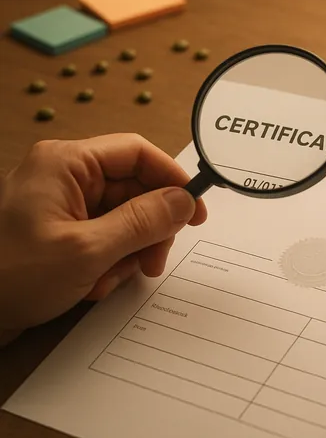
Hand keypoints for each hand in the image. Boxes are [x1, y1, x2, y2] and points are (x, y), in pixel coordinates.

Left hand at [0, 134, 206, 340]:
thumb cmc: (11, 274)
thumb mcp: (87, 250)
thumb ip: (143, 222)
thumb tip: (185, 201)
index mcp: (67, 163)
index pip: (137, 153)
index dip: (171, 179)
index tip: (195, 210)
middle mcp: (67, 176)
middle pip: (135, 189)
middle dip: (149, 229)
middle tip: (153, 261)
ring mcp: (64, 203)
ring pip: (126, 217)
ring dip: (128, 252)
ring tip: (107, 279)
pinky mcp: (63, 229)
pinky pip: (107, 236)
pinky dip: (109, 261)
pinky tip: (91, 284)